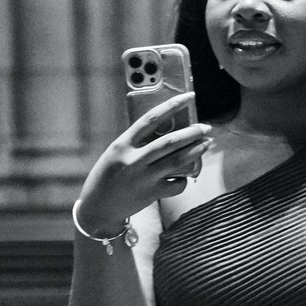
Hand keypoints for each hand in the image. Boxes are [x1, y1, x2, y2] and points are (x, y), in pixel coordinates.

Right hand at [74, 92, 213, 232]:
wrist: (98, 208)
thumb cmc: (109, 176)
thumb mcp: (117, 153)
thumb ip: (137, 142)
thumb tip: (167, 128)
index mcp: (122, 144)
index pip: (150, 118)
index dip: (172, 106)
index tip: (189, 97)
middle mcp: (133, 159)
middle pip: (169, 141)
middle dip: (192, 132)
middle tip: (205, 127)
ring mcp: (144, 178)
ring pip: (177, 161)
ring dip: (196, 151)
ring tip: (206, 143)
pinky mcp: (152, 194)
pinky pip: (177, 184)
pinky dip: (184, 179)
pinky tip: (185, 176)